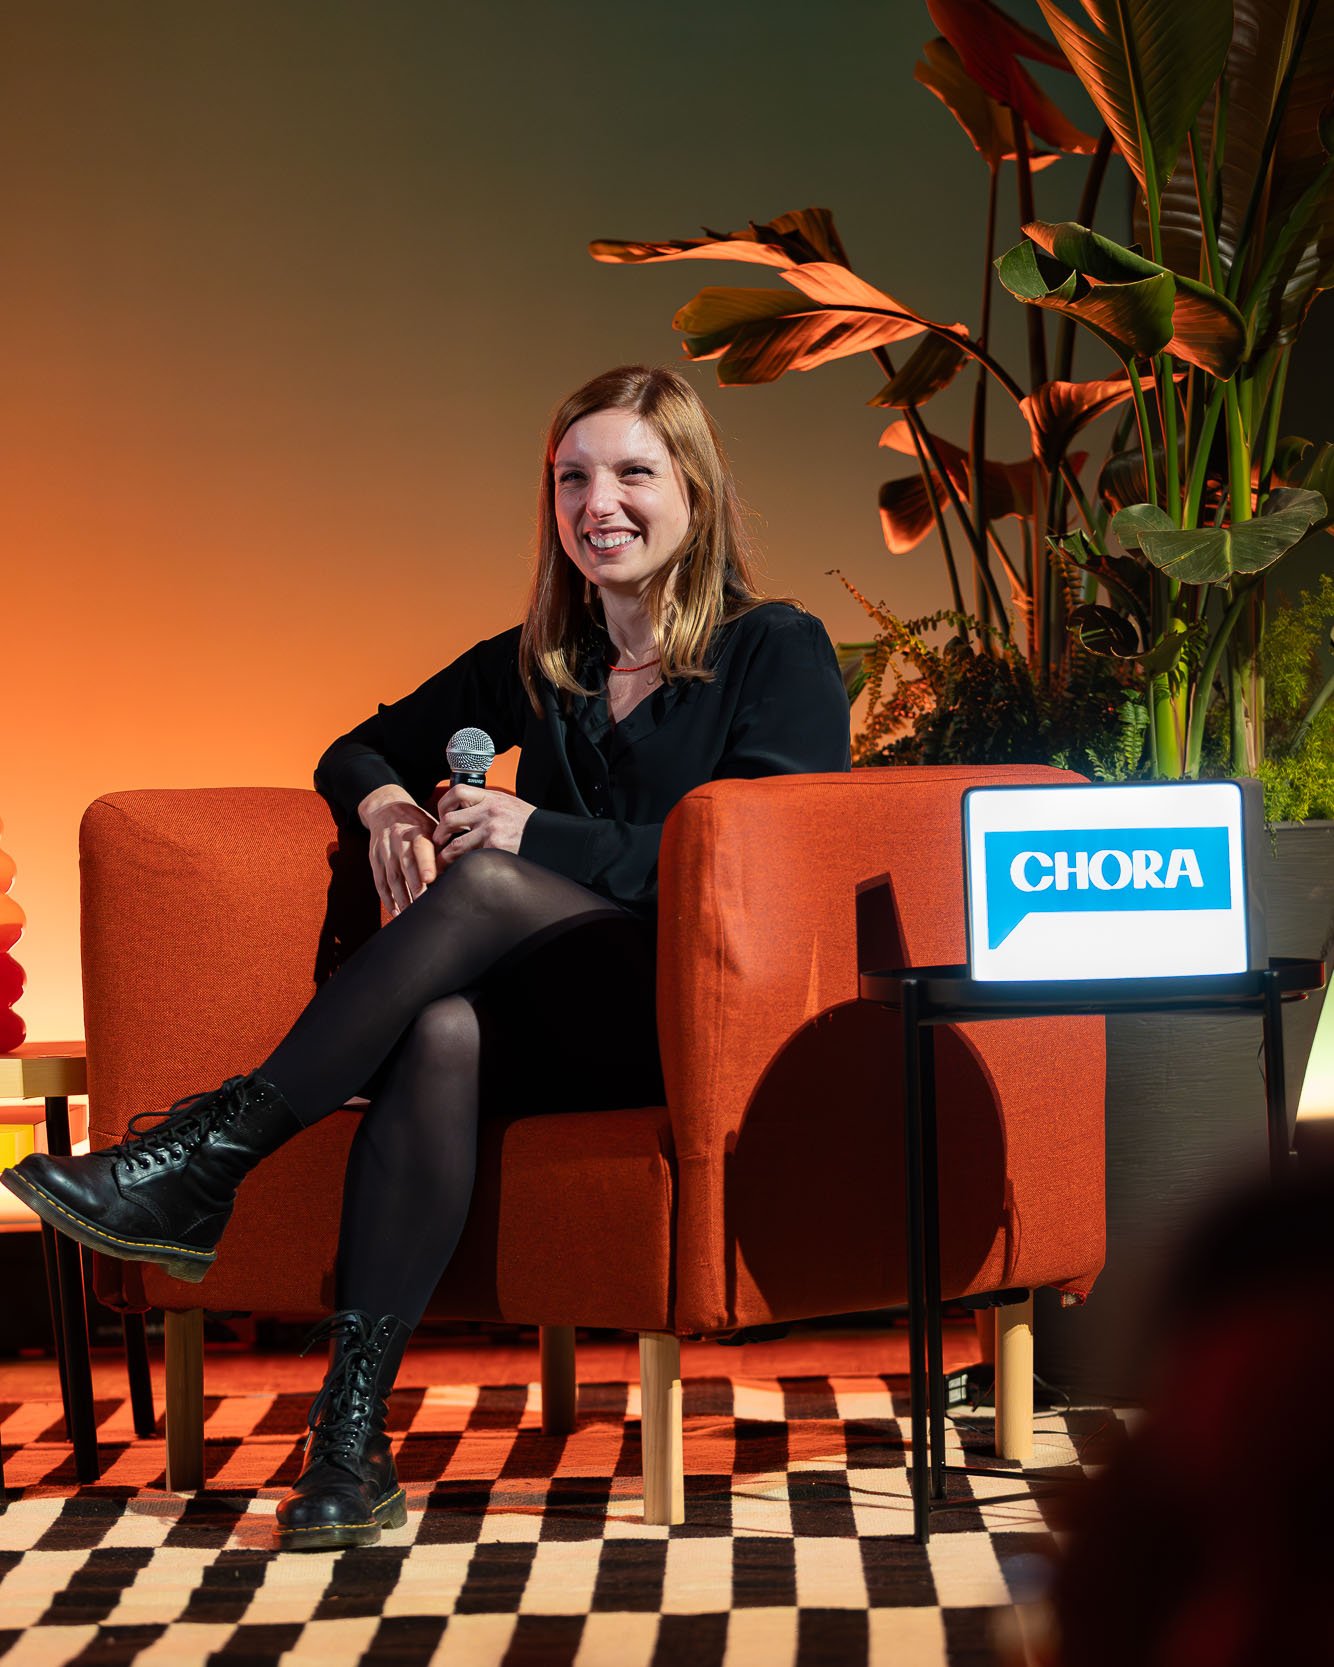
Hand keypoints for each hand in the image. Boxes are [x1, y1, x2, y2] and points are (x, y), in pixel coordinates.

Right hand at [357, 788, 439, 915]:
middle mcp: (398, 840)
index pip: (420, 848)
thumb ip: (443, 847)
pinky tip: (396, 911)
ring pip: (391, 877)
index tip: (430, 879)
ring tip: (411, 914)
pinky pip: (380, 882)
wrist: (387, 810)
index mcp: (417, 831)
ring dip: (401, 898)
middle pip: (404, 866)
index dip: (425, 864)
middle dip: (414, 887)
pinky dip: (387, 899)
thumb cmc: (417, 824)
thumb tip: (460, 868)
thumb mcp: (433, 827)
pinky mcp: (374, 859)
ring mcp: (384, 851)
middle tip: (424, 905)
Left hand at [432, 784, 535, 865]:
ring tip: (444, 862)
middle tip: (438, 843)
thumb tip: (466, 812)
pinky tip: (463, 870)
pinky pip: (470, 859)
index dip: (443, 804)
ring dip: (446, 856)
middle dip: (439, 835)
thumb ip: (488, 805)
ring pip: (455, 845)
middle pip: (449, 820)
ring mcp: (491, 830)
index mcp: (492, 798)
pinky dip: (463, 866)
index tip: (442, 815)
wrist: (551, 836)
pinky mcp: (495, 848)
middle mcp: (489, 812)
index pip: (457, 792)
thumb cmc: (529, 823)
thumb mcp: (509, 804)